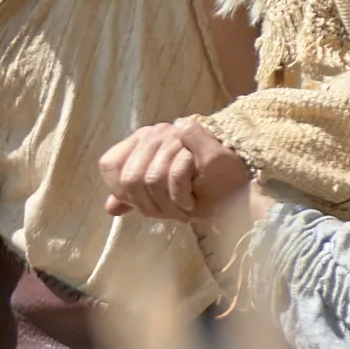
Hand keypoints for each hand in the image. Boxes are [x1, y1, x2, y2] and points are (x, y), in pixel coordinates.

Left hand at [101, 118, 248, 220]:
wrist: (239, 187)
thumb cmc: (203, 189)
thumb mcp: (163, 194)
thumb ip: (136, 197)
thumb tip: (110, 208)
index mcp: (143, 140)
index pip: (110, 165)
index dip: (120, 189)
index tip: (141, 204)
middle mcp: (155, 132)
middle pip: (130, 177)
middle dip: (146, 204)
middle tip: (165, 215)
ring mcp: (174, 133)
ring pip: (151, 178)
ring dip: (166, 203)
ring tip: (181, 211)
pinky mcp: (194, 137)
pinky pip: (175, 175)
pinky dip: (181, 195)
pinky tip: (190, 204)